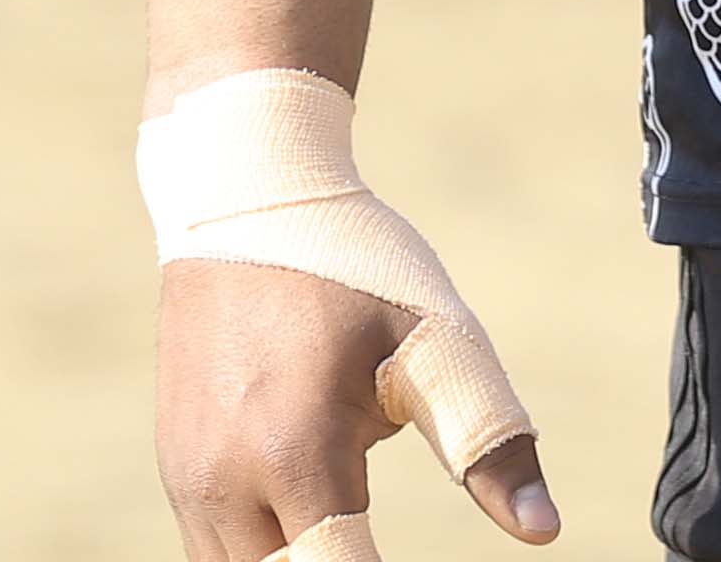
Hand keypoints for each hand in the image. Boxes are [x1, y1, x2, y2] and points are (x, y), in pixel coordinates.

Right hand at [156, 252, 560, 561]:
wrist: (241, 195)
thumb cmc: (354, 265)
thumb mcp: (436, 340)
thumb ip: (488, 438)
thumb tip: (544, 530)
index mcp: (296, 455)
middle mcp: (226, 485)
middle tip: (383, 548)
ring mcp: (189, 481)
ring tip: (356, 544)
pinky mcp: (176, 469)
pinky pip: (216, 552)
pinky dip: (267, 557)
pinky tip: (316, 540)